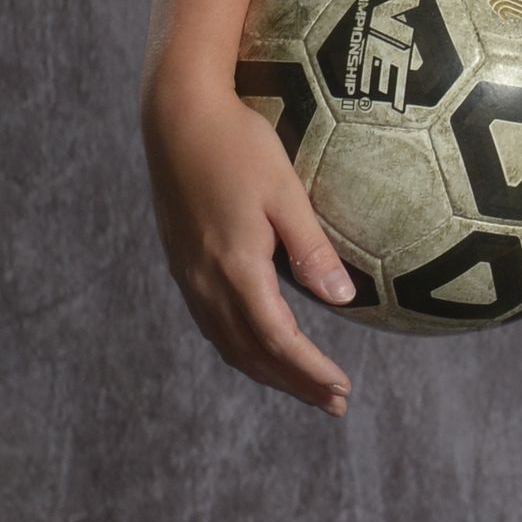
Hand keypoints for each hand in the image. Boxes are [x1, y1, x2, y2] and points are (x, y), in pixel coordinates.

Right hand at [141, 70, 357, 416]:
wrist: (177, 117)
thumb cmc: (238, 145)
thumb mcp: (285, 191)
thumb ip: (311, 248)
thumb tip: (344, 300)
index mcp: (236, 268)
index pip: (279, 340)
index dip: (310, 371)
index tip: (342, 390)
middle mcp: (206, 282)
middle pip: (252, 354)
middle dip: (293, 383)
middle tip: (333, 404)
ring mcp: (188, 276)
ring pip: (228, 344)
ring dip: (266, 371)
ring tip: (302, 385)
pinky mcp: (181, 263)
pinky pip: (212, 324)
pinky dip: (241, 348)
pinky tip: (258, 346)